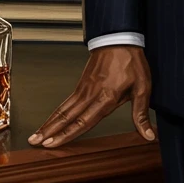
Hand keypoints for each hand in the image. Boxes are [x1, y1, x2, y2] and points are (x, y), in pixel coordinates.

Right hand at [27, 45, 154, 148]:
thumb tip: (148, 135)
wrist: (120, 39)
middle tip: (34, 142)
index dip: (67, 134)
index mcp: (106, 98)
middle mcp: (91, 94)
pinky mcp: (82, 84)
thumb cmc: (132, 62)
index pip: (83, 121)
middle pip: (68, 116)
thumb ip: (141, 114)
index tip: (53, 143)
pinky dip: (56, 112)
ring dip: (49, 123)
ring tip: (35, 135)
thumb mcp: (143, 88)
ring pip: (63, 109)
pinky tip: (50, 120)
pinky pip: (66, 101)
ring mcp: (84, 88)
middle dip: (50, 131)